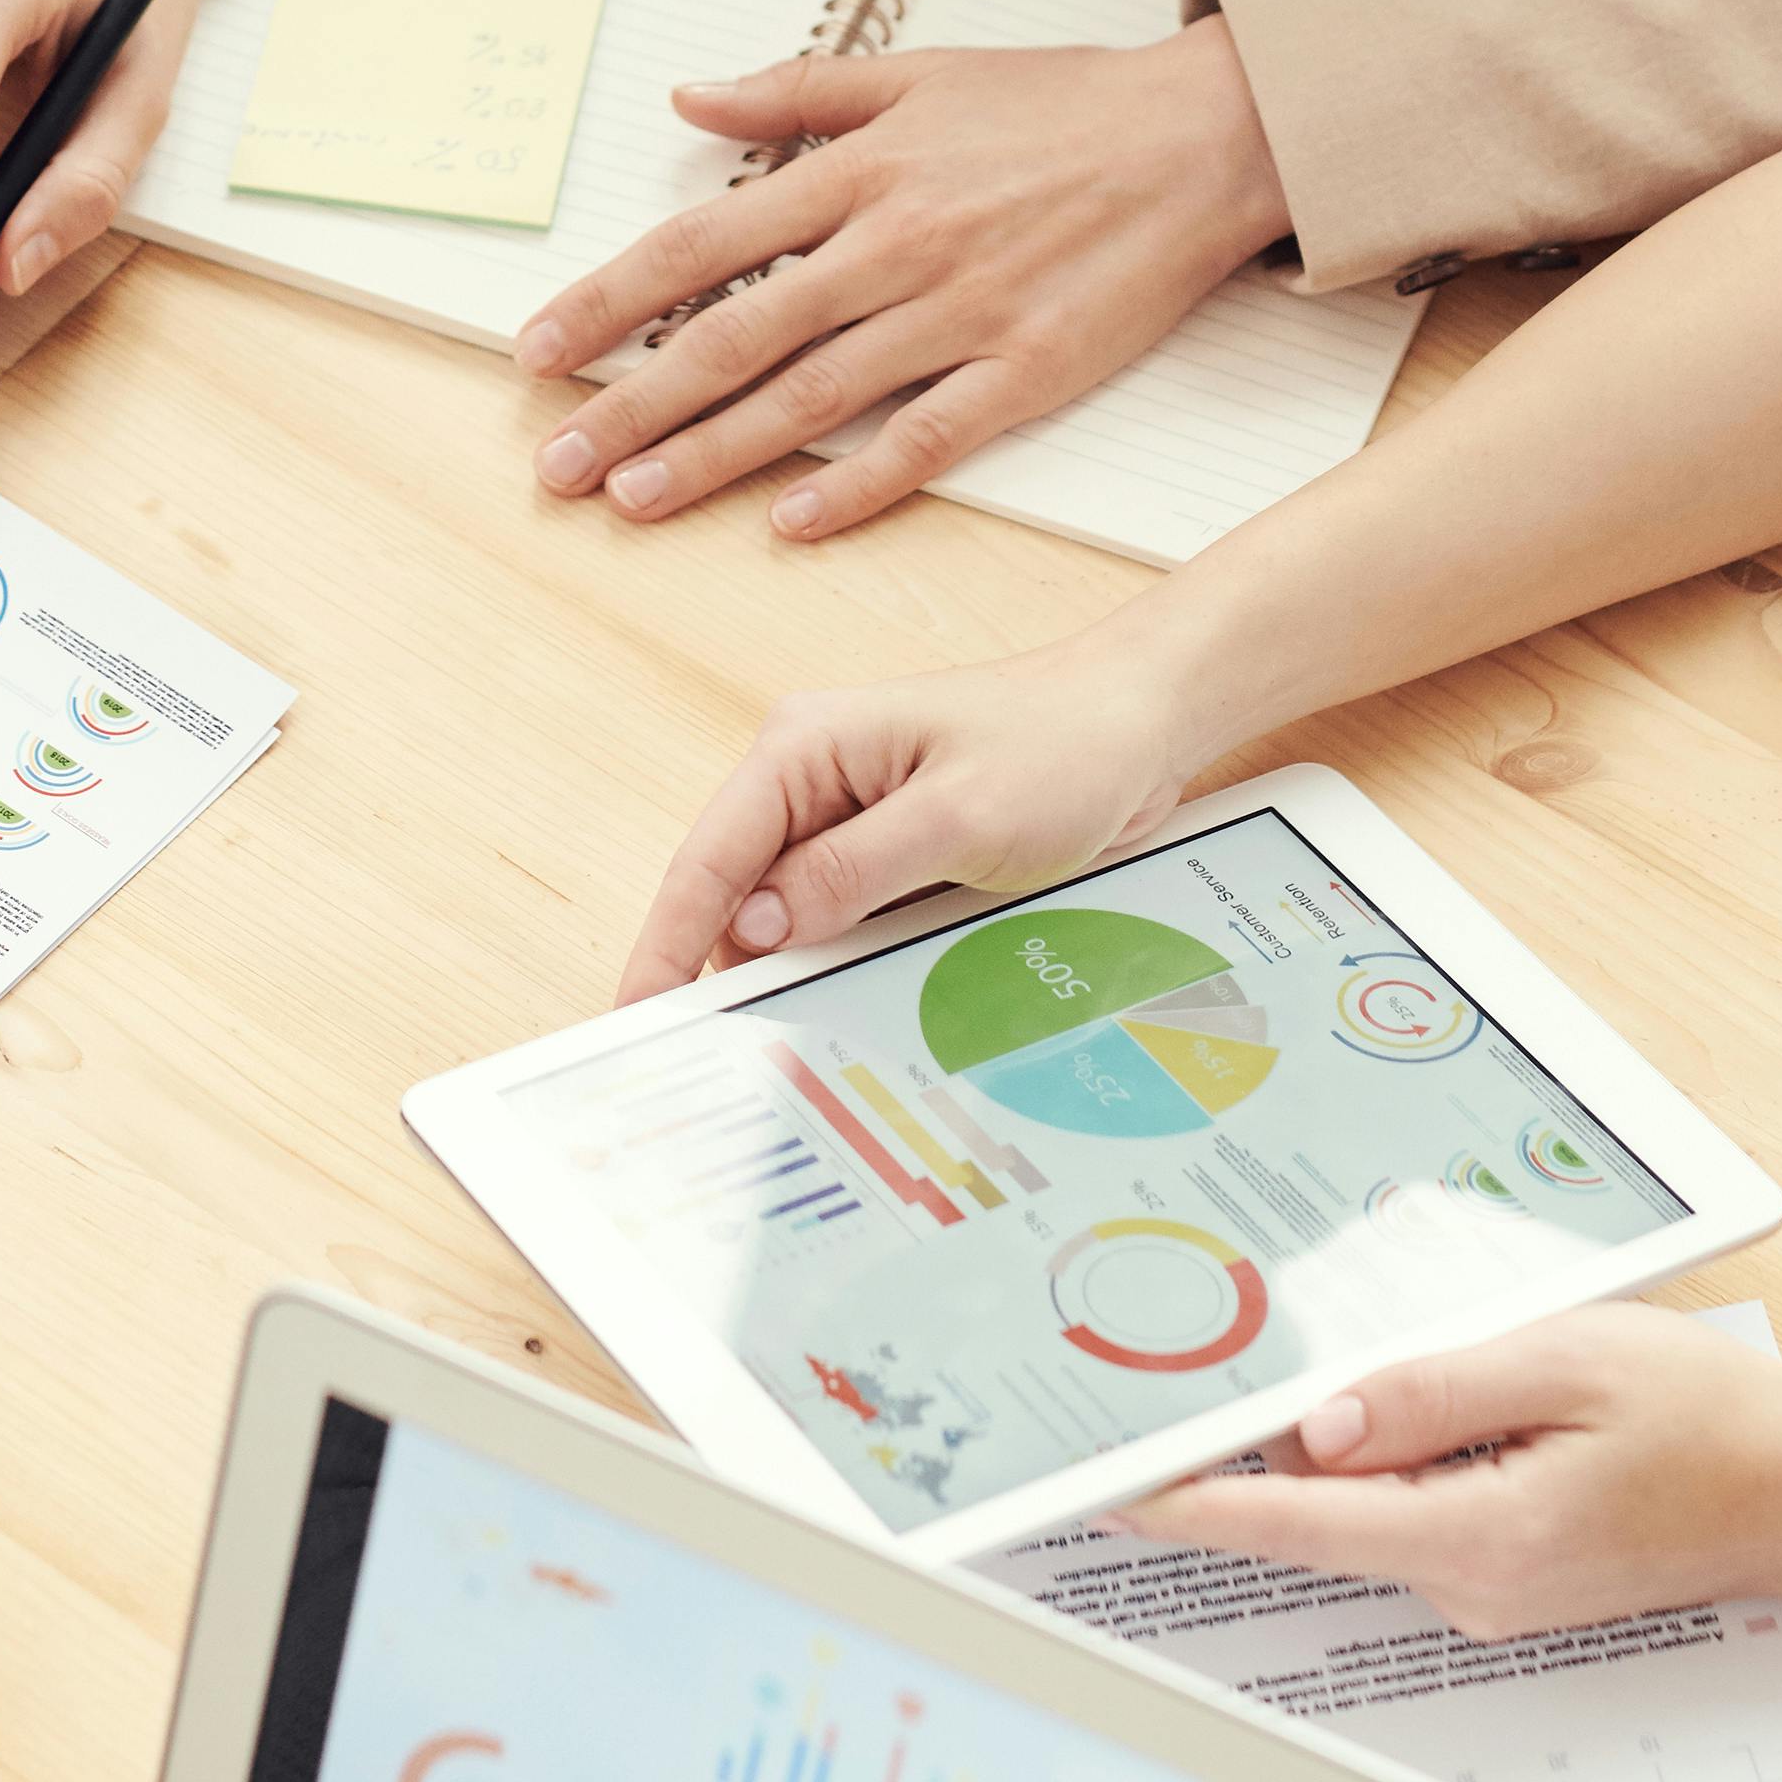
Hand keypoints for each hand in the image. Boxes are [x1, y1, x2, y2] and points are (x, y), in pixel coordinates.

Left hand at [519, 26, 1289, 536]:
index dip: (609, 305)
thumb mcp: (917, 69)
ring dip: (712, 455)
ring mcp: (958, 314)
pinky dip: (854, 486)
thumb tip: (686, 98)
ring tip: (633, 500)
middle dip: (631, 406)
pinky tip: (788, 522)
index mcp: (857, 172)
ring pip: (809, 399)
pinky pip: (922, 441)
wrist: (1201, 135)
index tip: (539, 351)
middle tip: (556, 465)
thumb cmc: (1061, 102)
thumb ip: (794, 90)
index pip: (699, 248)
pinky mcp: (1024, 371)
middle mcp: (892, 247)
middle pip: (733, 338)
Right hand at [619, 625, 1198, 997]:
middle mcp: (814, 778)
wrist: (1142, 726)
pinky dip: (836, 961)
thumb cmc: (1062, 742)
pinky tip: (842, 1006)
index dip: (668, 940)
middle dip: (720, 968)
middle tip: (708, 1055)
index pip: (710, 855)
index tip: (639, 1010)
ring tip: (777, 1044)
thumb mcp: (958, 818)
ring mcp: (851, 817)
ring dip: (787, 971)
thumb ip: (851, 872)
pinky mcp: (889, 851)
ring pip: (787, 913)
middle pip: (735, 891)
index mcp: (806, 746)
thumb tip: (759, 926)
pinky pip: (839, 917)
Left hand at [1109, 1308, 1781, 1636]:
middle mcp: (1474, 1587)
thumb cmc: (1710, 1419)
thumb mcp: (1568, 1365)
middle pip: (1324, 1517)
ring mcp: (1489, 1591)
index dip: (1197, 1503)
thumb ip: (1434, 1393)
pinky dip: (1399, 1464)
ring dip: (1345, 1450)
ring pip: (1371, 1511)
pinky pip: (1418, 1515)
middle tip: (1175, 1381)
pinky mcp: (1506, 1574)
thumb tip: (1316, 1424)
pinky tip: (1430, 1408)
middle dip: (1254, 1455)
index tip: (1107, 1488)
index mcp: (1482, 1540)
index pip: (1300, 1525)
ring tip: (1344, 1374)